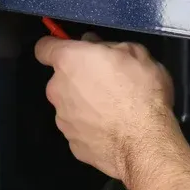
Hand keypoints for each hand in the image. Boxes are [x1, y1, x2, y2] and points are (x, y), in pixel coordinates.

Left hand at [34, 33, 175, 180]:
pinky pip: (79, 129)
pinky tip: (113, 130)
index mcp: (69, 61)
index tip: (73, 52)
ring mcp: (62, 119)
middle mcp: (57, 89)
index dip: (57, 47)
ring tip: (114, 111)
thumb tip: (94, 44)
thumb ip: (108, 45)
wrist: (145, 142)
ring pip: (69, 106)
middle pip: (61, 80)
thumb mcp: (136, 54)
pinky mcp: (72, 144)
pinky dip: (92, 128)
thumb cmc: (141, 92)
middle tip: (108, 83)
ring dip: (85, 105)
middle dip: (79, 79)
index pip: (44, 48)